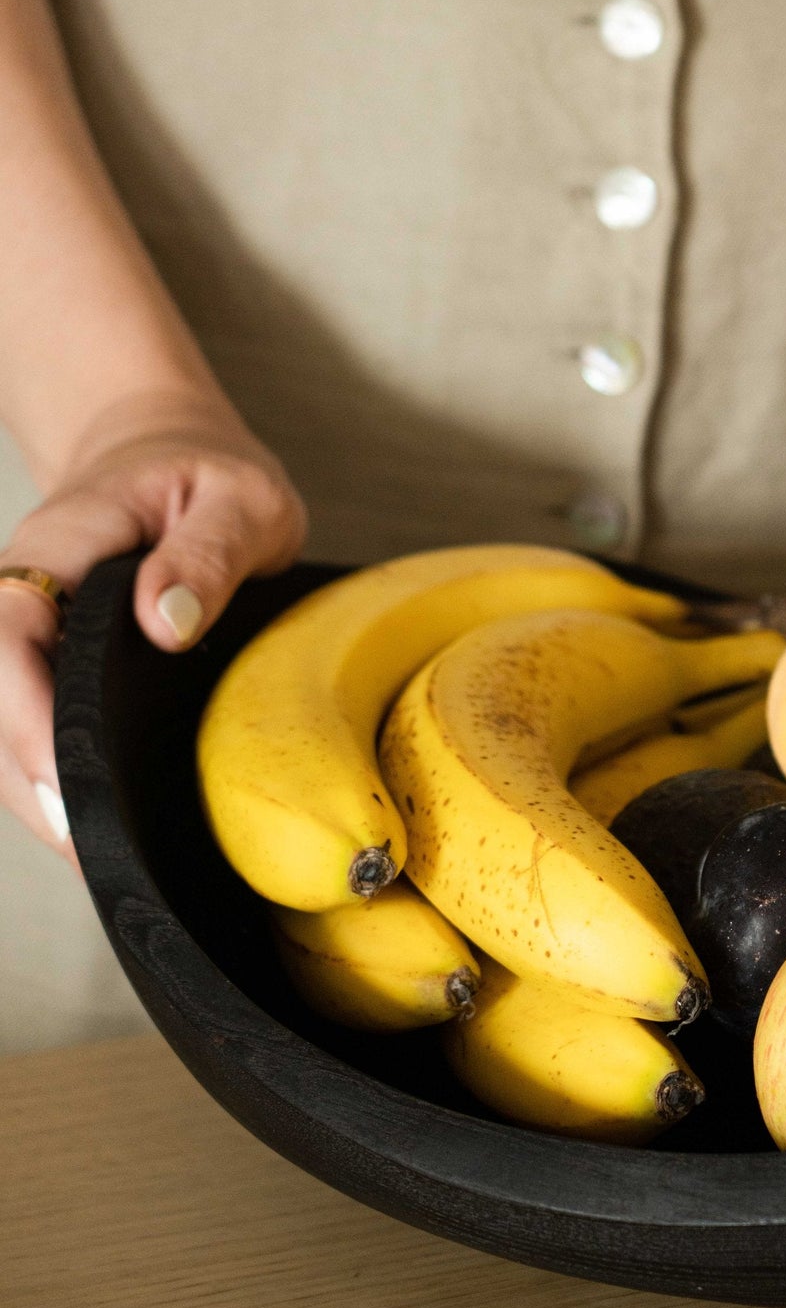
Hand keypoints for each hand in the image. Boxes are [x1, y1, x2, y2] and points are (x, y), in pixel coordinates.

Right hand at [0, 397, 305, 859]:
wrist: (170, 449)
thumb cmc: (209, 474)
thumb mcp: (240, 498)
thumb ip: (207, 553)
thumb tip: (163, 621)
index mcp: (61, 544)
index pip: (11, 631)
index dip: (24, 713)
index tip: (64, 780)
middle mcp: (25, 590)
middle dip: (28, 777)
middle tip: (89, 851)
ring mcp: (29, 627)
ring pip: (4, 720)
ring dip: (37, 788)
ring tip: (94, 857)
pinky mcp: (45, 658)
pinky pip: (31, 720)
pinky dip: (53, 773)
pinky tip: (93, 824)